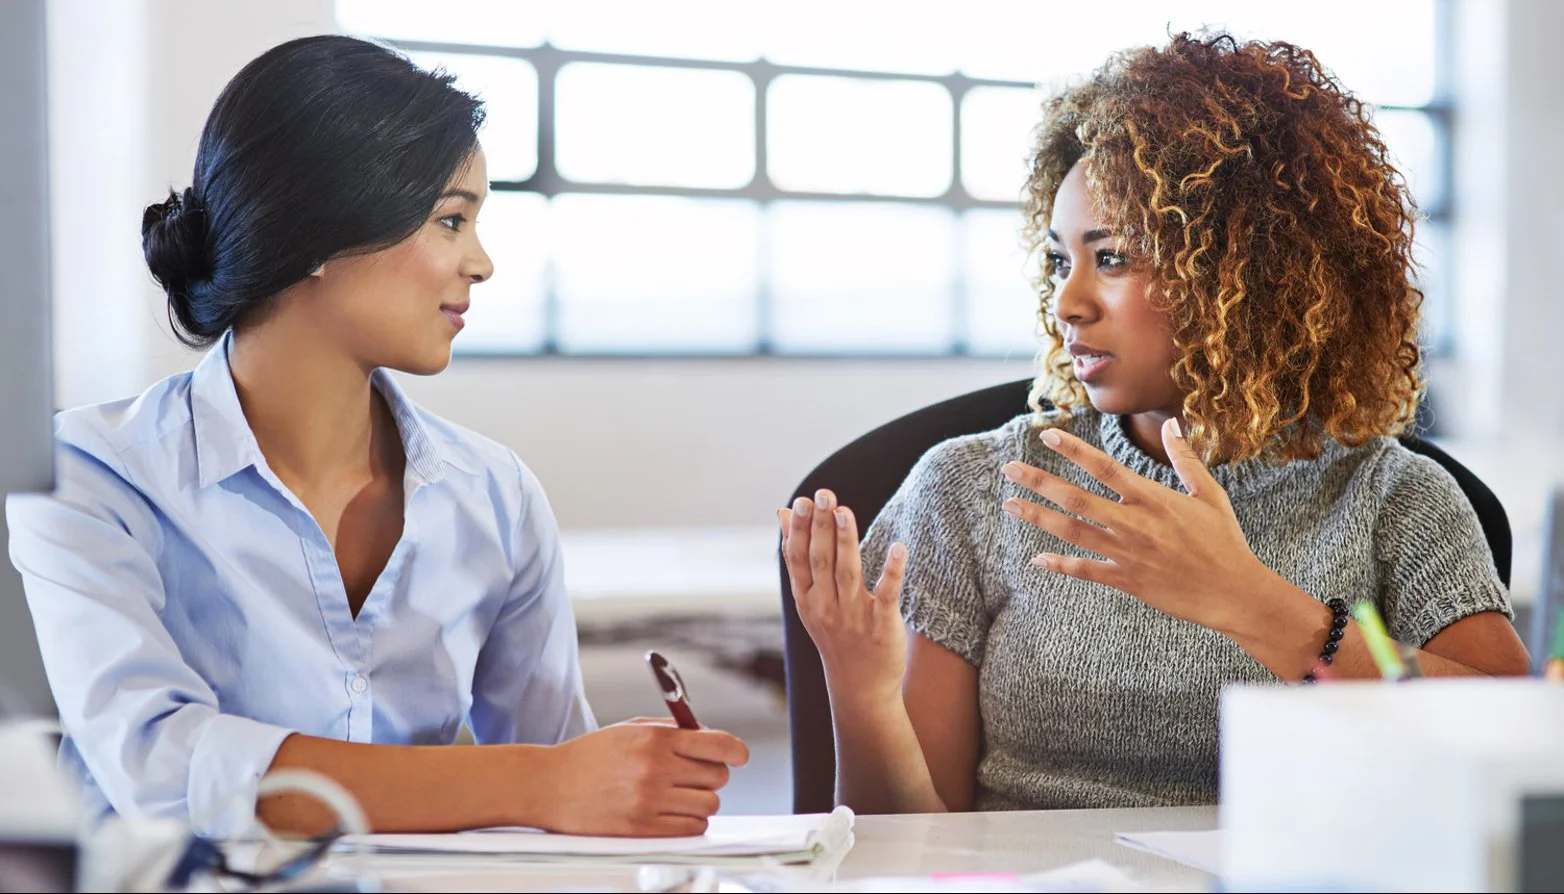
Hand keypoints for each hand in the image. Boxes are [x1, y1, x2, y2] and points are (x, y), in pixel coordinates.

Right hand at [537, 719, 748, 836]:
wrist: (548, 785)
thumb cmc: (590, 756)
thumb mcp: (630, 729)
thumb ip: (672, 730)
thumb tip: (710, 737)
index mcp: (655, 739)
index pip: (719, 745)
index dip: (735, 751)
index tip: (738, 756)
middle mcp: (656, 769)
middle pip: (718, 776)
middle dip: (711, 775)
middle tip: (693, 775)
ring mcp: (649, 801)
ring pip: (709, 805)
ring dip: (700, 801)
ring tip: (678, 796)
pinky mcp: (642, 829)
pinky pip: (691, 829)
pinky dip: (689, 822)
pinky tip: (672, 813)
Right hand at [779, 490, 909, 707]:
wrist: (860, 687)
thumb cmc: (836, 634)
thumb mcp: (809, 599)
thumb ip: (798, 556)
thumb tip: (780, 513)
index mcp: (806, 598)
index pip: (798, 559)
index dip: (798, 530)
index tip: (800, 501)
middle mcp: (826, 606)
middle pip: (821, 561)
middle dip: (820, 527)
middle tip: (822, 494)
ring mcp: (853, 617)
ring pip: (847, 573)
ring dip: (845, 541)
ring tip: (844, 511)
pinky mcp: (881, 626)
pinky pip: (886, 595)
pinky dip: (892, 571)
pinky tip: (899, 547)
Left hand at [1000, 418, 1272, 633]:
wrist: (1234, 592)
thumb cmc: (1224, 541)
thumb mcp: (1209, 494)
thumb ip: (1185, 459)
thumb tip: (1172, 423)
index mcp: (1152, 499)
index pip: (1104, 467)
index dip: (1073, 451)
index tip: (1046, 436)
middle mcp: (1134, 524)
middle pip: (1076, 498)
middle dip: (1039, 482)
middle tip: (1010, 469)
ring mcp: (1127, 554)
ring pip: (1072, 532)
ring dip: (1038, 517)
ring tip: (1010, 505)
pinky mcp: (1127, 580)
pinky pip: (1086, 571)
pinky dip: (1060, 565)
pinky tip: (1037, 559)